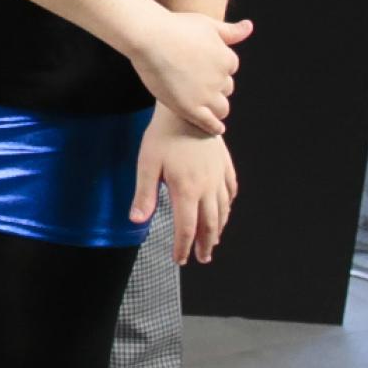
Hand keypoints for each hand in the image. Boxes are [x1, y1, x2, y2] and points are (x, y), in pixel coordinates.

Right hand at [130, 8, 251, 135]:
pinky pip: (209, 124)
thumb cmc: (176, 27)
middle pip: (227, 88)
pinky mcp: (190, 109)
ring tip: (207, 107)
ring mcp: (206, 95)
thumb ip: (230, 31)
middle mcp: (220, 78)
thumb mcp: (207, 24)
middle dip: (217, 87)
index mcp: (226, 58)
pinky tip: (216, 129)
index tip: (204, 67)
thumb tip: (249, 26)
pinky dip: (215, 127)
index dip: (217, 68)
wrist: (150, 38)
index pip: (230, 68)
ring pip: (222, 108)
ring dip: (217, 107)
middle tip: (200, 84)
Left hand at [131, 104, 237, 264]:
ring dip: (218, 229)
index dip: (183, 247)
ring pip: (222, 209)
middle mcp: (206, 187)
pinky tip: (225, 208)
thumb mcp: (147, 163)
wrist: (187, 108)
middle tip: (202, 258)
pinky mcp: (224, 163)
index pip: (187, 228)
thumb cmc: (164, 134)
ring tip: (214, 241)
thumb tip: (137, 221)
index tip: (180, 259)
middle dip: (204, 244)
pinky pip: (230, 189)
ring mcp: (218, 175)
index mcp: (186, 190)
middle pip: (209, 224)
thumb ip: (144, 194)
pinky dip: (228, 204)